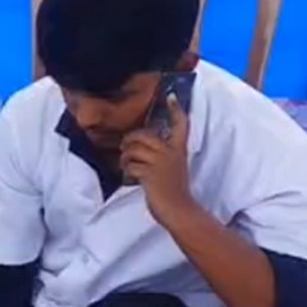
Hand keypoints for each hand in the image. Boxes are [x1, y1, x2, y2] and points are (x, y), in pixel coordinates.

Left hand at [120, 94, 195, 223]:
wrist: (179, 210)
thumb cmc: (174, 191)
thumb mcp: (172, 168)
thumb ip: (160, 158)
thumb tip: (138, 151)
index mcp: (179, 150)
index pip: (181, 126)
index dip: (176, 111)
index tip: (170, 97)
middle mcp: (170, 153)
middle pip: (145, 135)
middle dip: (130, 139)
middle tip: (125, 148)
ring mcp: (160, 164)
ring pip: (134, 149)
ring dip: (125, 157)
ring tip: (127, 165)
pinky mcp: (150, 175)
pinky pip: (131, 166)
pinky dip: (127, 170)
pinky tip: (130, 177)